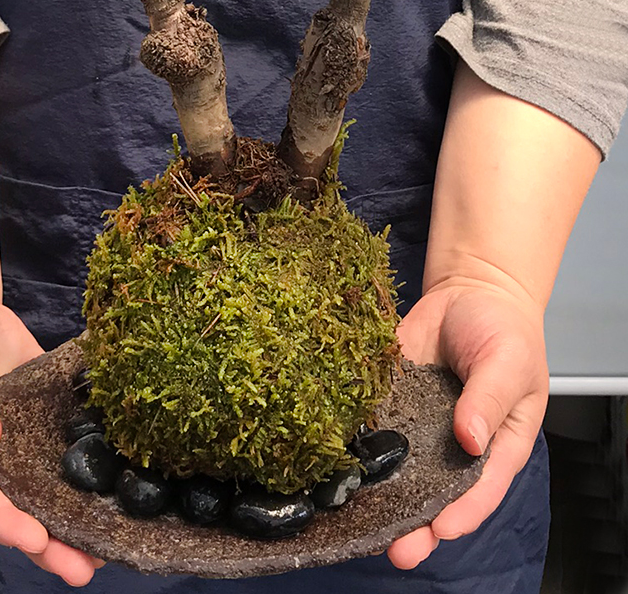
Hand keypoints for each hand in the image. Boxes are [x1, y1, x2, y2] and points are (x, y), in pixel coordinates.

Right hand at [0, 285, 104, 586]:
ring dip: (69, 517)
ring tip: (107, 547)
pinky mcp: (35, 423)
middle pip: (8, 509)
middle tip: (82, 567)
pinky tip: (114, 487)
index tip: (34, 536)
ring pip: (38, 490)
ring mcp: (7, 444)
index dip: (1, 520)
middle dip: (45, 541)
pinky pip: (59, 451)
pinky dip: (84, 470)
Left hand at [384, 280, 548, 569]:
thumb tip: (471, 438)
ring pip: (398, 471)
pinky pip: (372, 429)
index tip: (441, 531)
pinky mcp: (390, 402)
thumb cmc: (503, 330)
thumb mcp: (508, 361)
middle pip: (436, 495)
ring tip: (357, 520)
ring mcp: (419, 426)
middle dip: (414, 525)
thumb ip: (489, 397)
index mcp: (496, 445)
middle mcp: (454, 446)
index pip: (481, 490)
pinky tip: (335, 462)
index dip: (462, 514)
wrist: (469, 292)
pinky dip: (356, 447)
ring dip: (378, 497)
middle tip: (395, 550)